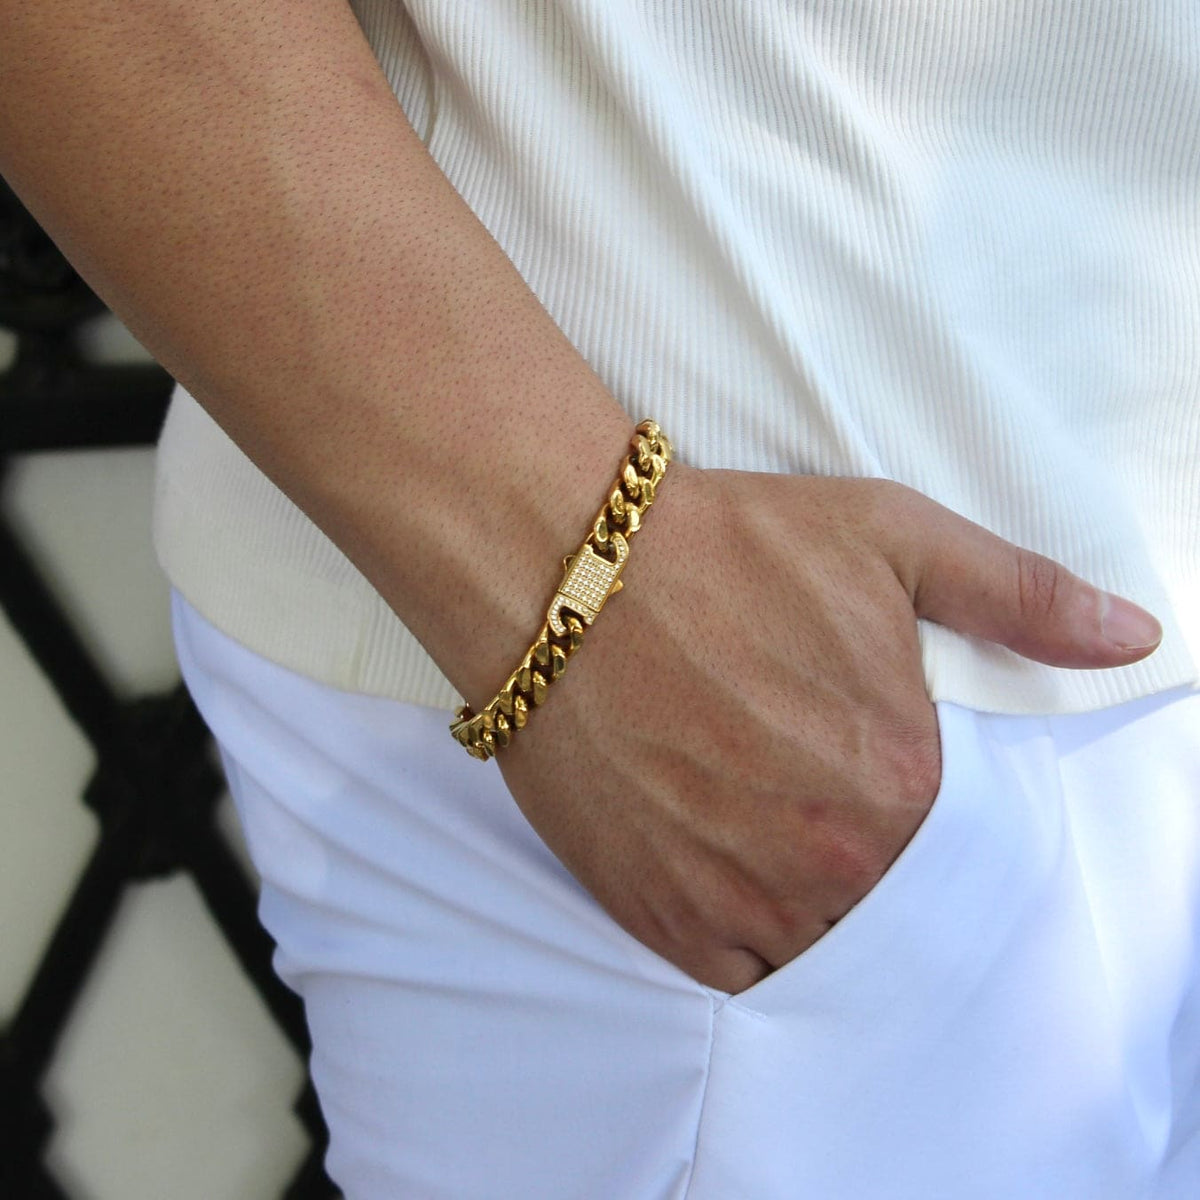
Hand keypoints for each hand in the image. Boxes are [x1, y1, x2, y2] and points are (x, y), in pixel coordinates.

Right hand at [497, 465, 1162, 992]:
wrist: (568, 571)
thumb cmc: (725, 548)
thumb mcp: (890, 539)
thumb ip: (1021, 597)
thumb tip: (1134, 637)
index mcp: (900, 780)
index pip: (957, 850)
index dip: (924, 816)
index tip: (885, 783)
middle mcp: (827, 859)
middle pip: (886, 905)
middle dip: (867, 862)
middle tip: (819, 805)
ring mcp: (739, 896)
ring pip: (818, 949)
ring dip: (812, 909)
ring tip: (779, 843)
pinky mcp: (660, 912)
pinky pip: (738, 974)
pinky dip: (750, 943)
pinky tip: (737, 879)